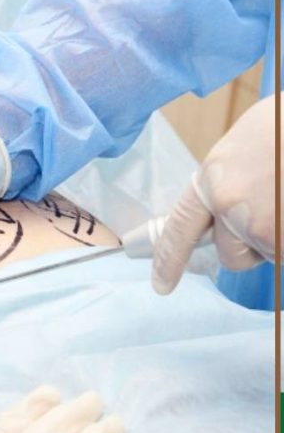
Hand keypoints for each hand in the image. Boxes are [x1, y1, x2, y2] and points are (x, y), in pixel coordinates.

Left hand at [152, 94, 277, 293]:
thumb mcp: (246, 145)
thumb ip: (229, 181)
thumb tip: (227, 208)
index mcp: (212, 179)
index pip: (180, 228)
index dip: (169, 259)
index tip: (160, 286)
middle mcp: (229, 207)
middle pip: (233, 256)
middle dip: (253, 246)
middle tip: (275, 205)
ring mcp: (263, 227)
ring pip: (270, 255)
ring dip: (281, 238)